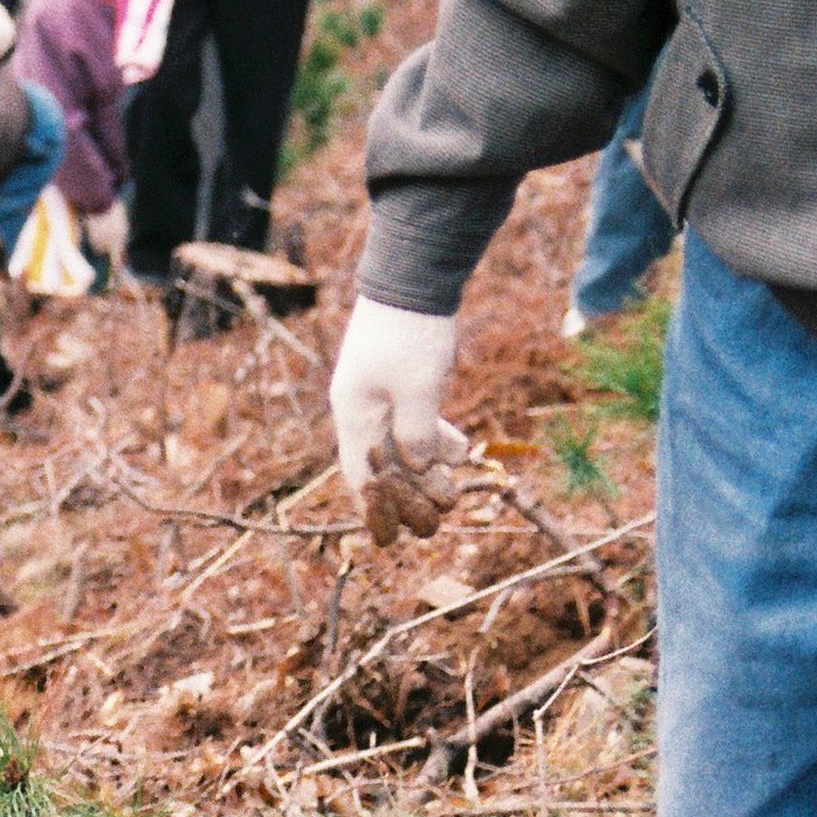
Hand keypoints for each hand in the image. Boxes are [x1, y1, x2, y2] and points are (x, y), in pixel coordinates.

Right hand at [328, 297, 463, 537]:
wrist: (414, 275)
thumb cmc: (412, 333)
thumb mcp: (419, 390)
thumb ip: (419, 436)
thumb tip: (422, 471)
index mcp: (355, 415)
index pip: (361, 478)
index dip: (377, 513)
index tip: (391, 541)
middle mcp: (362, 409)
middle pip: (382, 466)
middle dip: (410, 497)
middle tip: (437, 523)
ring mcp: (380, 393)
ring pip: (401, 444)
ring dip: (426, 471)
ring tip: (454, 490)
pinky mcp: (401, 378)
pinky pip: (414, 419)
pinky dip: (435, 438)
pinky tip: (461, 449)